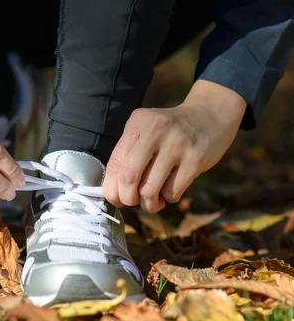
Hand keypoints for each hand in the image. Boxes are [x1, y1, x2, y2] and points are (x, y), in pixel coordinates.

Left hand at [102, 80, 246, 212]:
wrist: (209, 116)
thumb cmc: (168, 133)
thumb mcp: (145, 132)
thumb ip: (128, 155)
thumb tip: (114, 193)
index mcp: (137, 124)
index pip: (115, 163)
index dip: (111, 189)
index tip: (115, 199)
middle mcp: (155, 131)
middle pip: (129, 176)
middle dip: (127, 198)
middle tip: (132, 202)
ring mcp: (177, 144)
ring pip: (150, 189)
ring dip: (148, 204)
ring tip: (153, 201)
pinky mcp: (195, 159)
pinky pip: (172, 192)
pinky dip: (167, 199)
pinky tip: (170, 190)